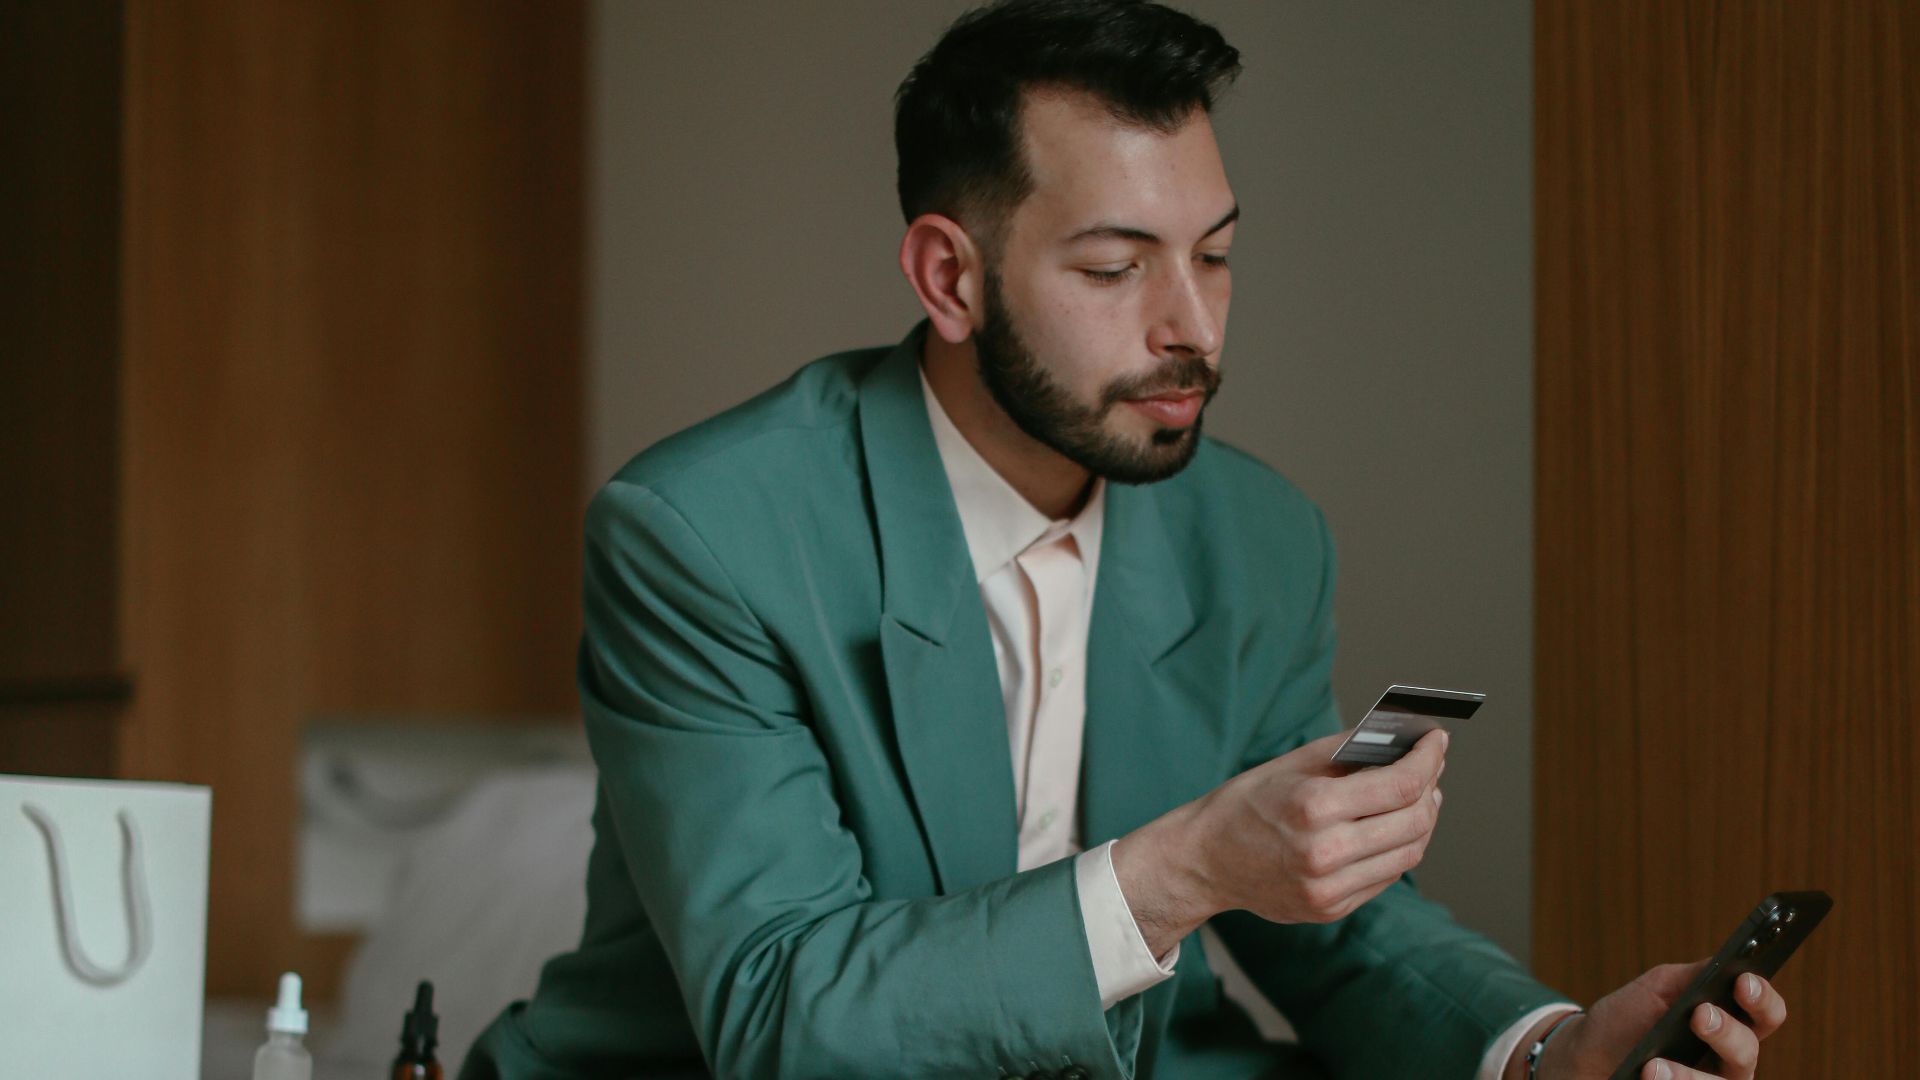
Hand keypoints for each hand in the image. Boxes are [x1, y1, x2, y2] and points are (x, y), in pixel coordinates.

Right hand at [1112, 727, 1447, 954]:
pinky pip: (1386, 876)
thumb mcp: (1292, 764)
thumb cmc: (1246, 804)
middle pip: (1414, 822)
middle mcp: (1325, 854)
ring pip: (1408, 854)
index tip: (1437, 742)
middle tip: (1431, 768)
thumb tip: (1402, 740)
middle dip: (1431, 789)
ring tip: (1418, 797)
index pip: (1401, 786)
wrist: (1205, 860)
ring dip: (1422, 821)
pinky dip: (1397, 848)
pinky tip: (1390, 828)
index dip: (1428, 760)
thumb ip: (1348, 751)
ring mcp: (1329, 889)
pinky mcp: (1331, 909)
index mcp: (1313, 808)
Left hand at [1530, 962, 1788, 1079]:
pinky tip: (1650, 1075)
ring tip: (1655, 1065)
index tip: (1743, 982)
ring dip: (1689, 1074)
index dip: (1762, 998)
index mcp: (1730, 1022)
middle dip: (1726, 1032)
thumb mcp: (1657, 989)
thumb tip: (1728, 962)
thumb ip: (1693, 976)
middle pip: (1748, 1050)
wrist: (1586, 1057)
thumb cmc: (1626, 1020)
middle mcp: (1729, 1059)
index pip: (1765, 1012)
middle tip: (1700, 1015)